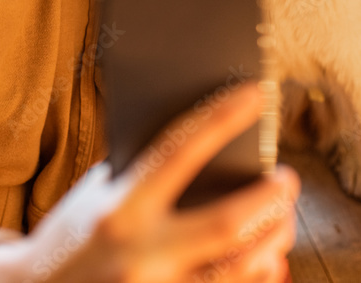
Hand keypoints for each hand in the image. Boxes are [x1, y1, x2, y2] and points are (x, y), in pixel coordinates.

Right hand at [0, 83, 299, 282]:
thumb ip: (146, 175)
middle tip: (287, 179)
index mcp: (119, 208)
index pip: (178, 152)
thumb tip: (211, 150)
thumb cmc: (73, 234)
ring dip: (274, 241)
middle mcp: (139, 254)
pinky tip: (268, 259)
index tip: (256, 95)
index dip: (221, 119)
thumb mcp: (100, 193)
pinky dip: (257, 277)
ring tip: (283, 217)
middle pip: (227, 224)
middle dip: (269, 199)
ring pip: (239, 270)